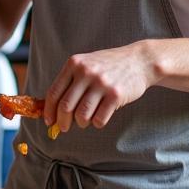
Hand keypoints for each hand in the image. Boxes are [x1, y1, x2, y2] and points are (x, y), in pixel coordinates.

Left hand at [43, 42, 157, 132]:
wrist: (139, 60)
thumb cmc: (108, 66)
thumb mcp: (86, 65)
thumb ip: (70, 82)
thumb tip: (52, 108)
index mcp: (74, 64)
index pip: (54, 92)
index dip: (49, 110)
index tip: (49, 121)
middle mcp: (86, 72)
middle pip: (65, 106)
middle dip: (62, 122)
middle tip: (63, 128)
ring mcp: (101, 83)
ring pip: (81, 115)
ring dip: (80, 123)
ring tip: (84, 121)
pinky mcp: (115, 95)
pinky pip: (99, 119)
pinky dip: (96, 123)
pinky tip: (99, 118)